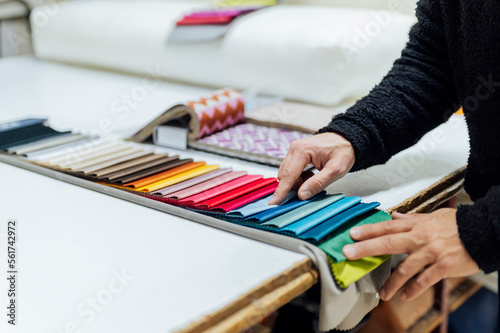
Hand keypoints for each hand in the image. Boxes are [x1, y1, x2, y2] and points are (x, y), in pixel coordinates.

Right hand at [269, 133, 354, 204]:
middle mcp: (294, 149)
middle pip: (285, 175)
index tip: (274, 203)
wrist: (347, 139)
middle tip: (311, 187)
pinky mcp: (295, 154)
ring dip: (298, 182)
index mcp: (302, 150)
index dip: (281, 191)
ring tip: (314, 177)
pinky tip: (311, 174)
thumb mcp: (336, 170)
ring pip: (287, 174)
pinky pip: (291, 171)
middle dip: (295, 186)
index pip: (288, 175)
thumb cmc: (343, 151)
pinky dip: (299, 177)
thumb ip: (318, 183)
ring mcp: (293, 150)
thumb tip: (302, 195)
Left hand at [343, 208, 479, 300]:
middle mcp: (420, 238)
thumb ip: (411, 218)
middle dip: (366, 248)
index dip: (368, 230)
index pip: (387, 226)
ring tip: (382, 293)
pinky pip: (424, 280)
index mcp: (416, 225)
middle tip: (349, 253)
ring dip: (391, 282)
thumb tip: (394, 214)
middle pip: (388, 242)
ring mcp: (431, 253)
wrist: (483, 233)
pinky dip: (413, 289)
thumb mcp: (432, 216)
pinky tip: (404, 296)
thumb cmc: (457, 225)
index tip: (352, 234)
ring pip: (405, 268)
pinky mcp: (443, 267)